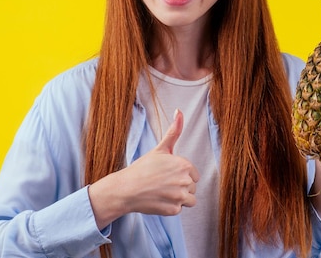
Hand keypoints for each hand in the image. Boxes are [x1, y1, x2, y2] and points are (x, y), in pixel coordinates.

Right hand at [89, 109, 199, 228]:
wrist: (125, 189)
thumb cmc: (142, 168)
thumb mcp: (160, 148)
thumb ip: (173, 131)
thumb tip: (179, 111)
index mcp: (184, 165)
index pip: (194, 174)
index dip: (181, 175)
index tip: (168, 174)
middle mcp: (185, 180)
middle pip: (192, 187)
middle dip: (180, 187)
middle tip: (163, 183)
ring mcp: (179, 196)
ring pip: (190, 200)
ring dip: (179, 198)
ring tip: (163, 192)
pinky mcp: (174, 210)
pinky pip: (179, 209)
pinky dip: (171, 207)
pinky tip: (159, 200)